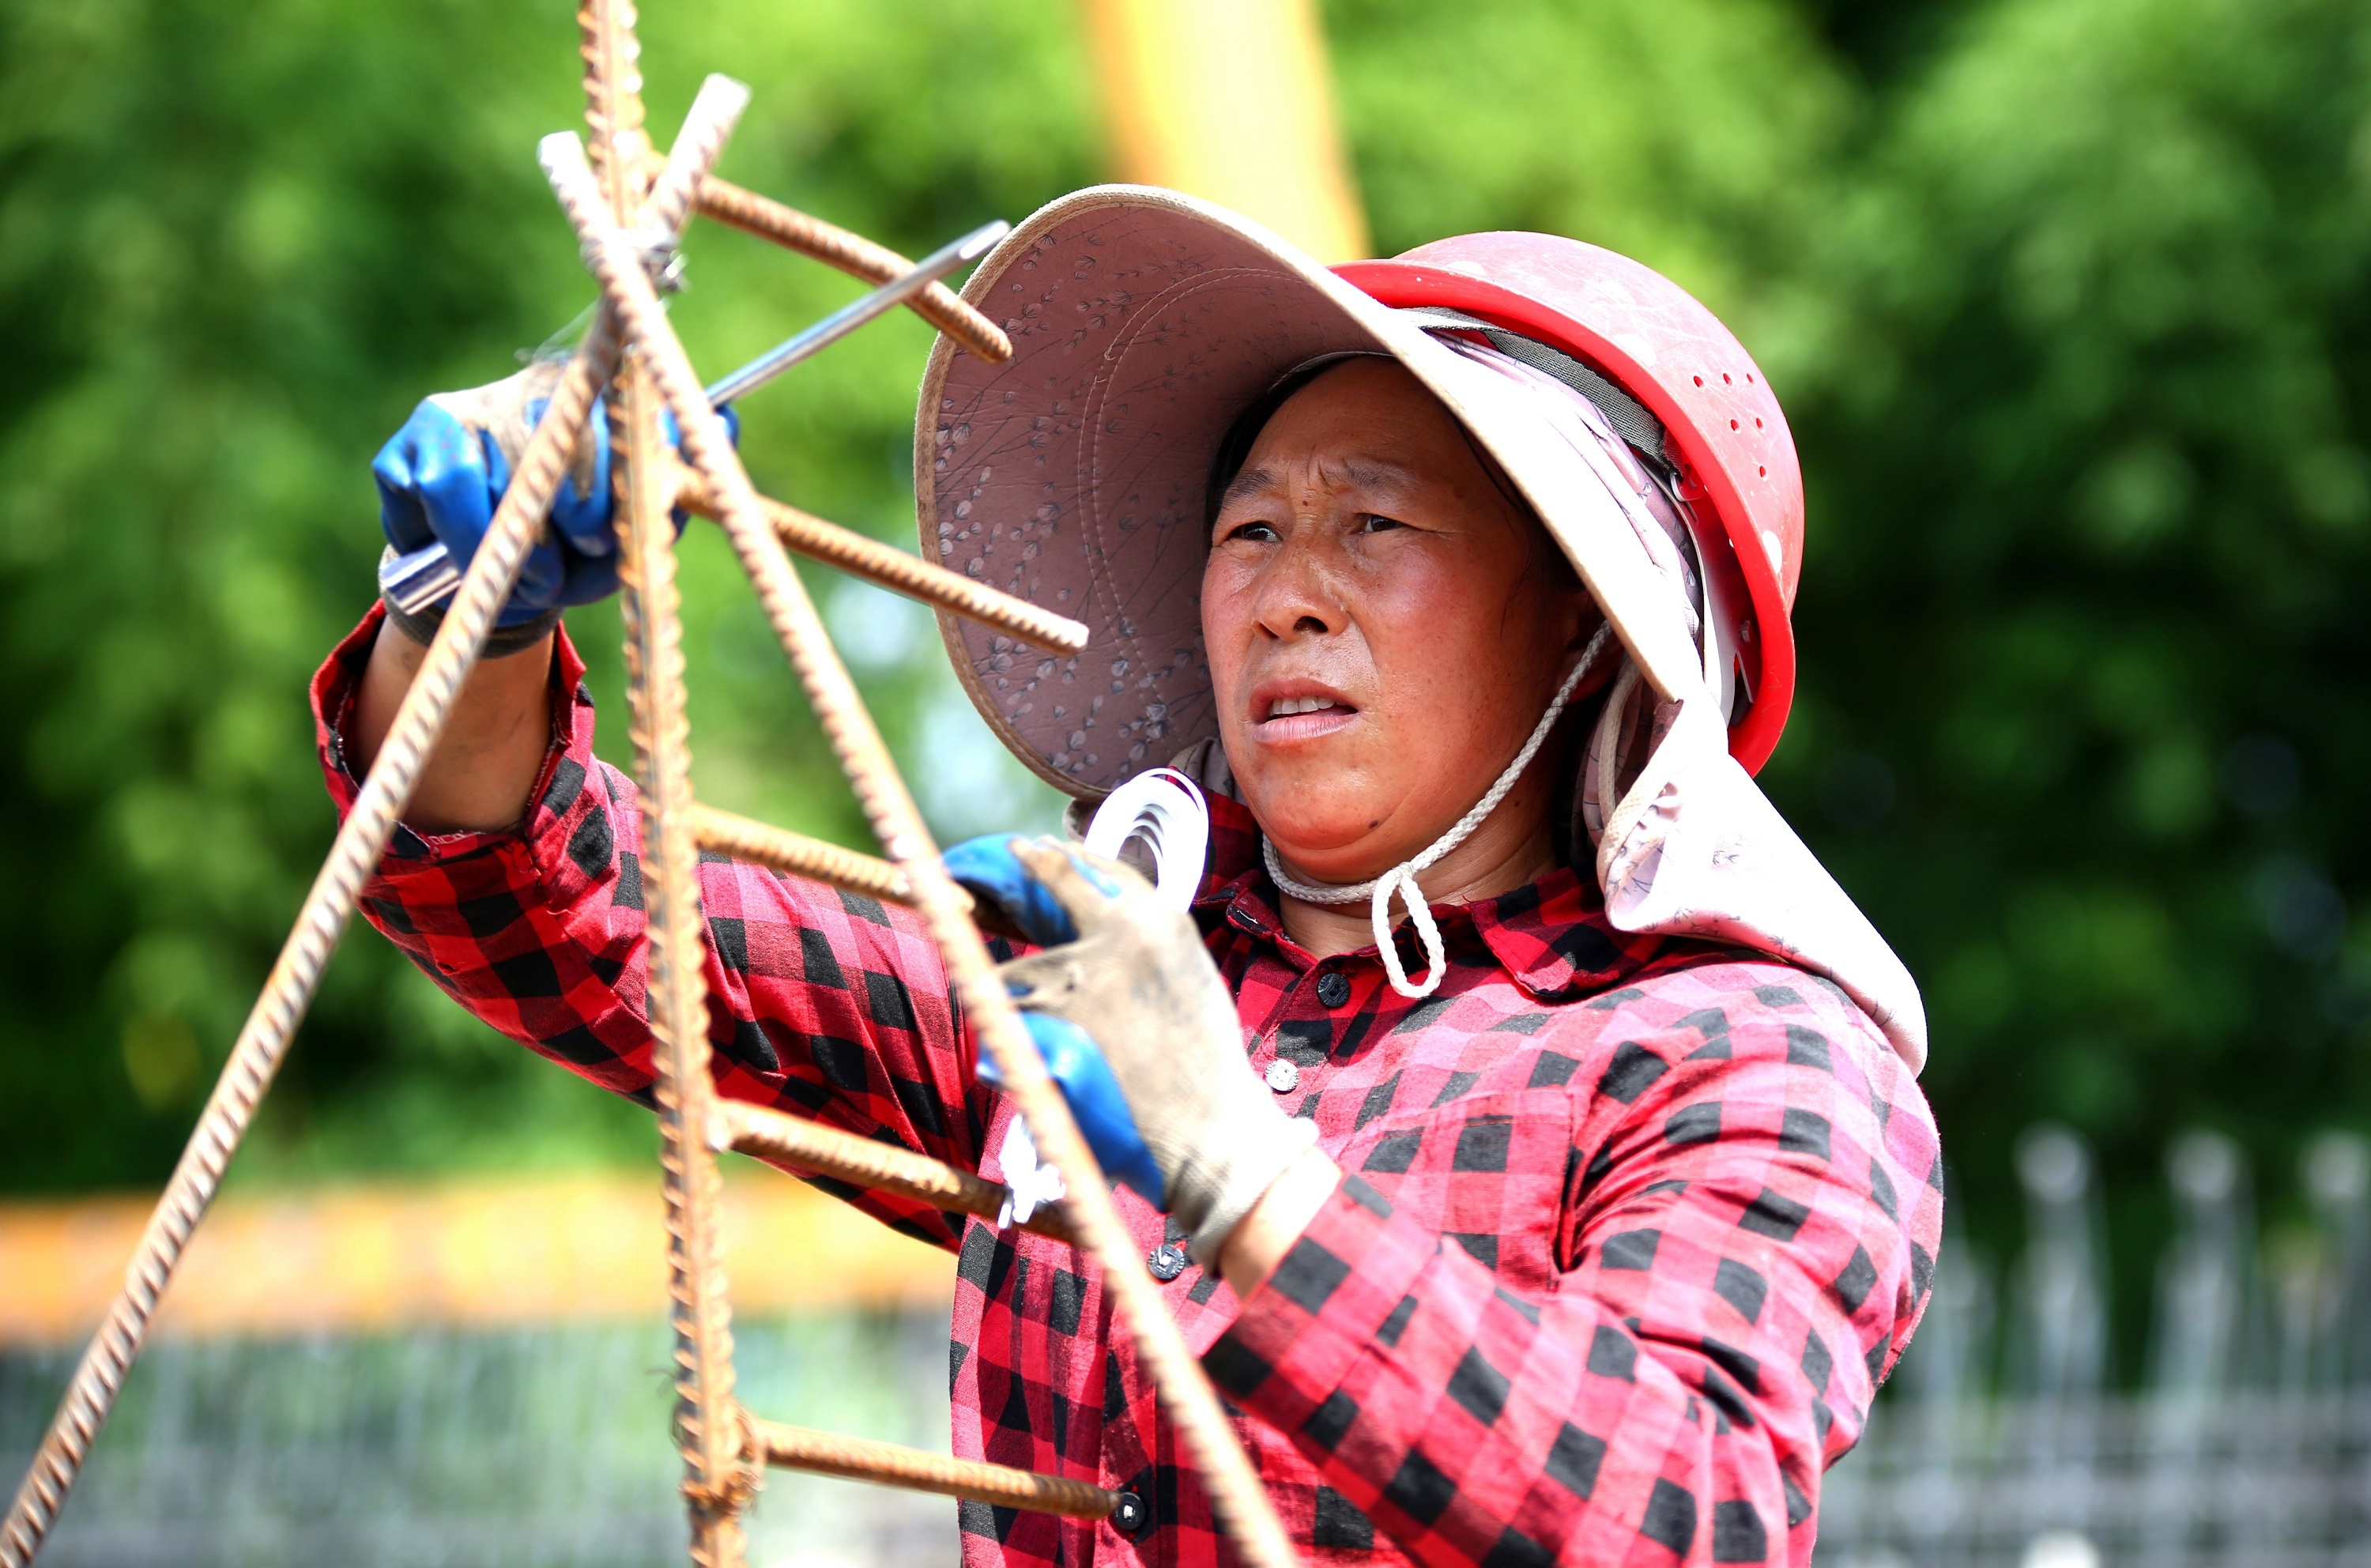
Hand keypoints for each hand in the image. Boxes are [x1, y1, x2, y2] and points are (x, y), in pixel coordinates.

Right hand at [372, 361, 737, 624]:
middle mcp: (533, 391)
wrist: (495, 588)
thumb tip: (726, 420)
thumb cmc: (579, 549)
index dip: (624, 471)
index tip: (618, 528)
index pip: (622, 408)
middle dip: (581, 514)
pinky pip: (447, 489)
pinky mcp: (413, 444)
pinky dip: (469, 541)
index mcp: (596, 400)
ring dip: (524, 548)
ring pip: (504, 470)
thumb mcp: (640, 524)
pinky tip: (479, 564)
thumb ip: (682, 480)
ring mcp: (468, 410)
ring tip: (538, 583)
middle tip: (581, 559)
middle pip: (566, 436)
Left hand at [946, 835, 1313, 1265]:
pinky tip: (1015, 1059)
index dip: (1063, 857)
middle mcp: (1119, 933)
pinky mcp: (1053, 1022)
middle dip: (1020, 864)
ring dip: (1008, 990)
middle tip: (1000, 855)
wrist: (1211, 1129)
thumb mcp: (1186, 980)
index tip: (1039, 849)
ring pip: (1016, 967)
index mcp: (1160, 921)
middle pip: (1052, 880)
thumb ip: (1144, 946)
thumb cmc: (1205, 1065)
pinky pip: (1007, 1019)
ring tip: (1005, 1007)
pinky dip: (1005, 1038)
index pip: (1101, 867)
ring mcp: (1082, 976)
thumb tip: (1100, 928)